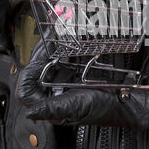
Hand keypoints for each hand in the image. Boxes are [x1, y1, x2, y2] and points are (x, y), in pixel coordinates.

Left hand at [16, 32, 148, 129]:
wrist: (122, 102)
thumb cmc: (100, 109)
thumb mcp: (74, 107)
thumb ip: (51, 109)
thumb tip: (30, 112)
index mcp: (49, 107)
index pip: (25, 91)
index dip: (27, 74)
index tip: (37, 60)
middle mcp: (52, 96)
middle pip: (35, 74)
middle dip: (38, 56)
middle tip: (44, 40)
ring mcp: (61, 85)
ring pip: (46, 65)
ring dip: (47, 50)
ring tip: (50, 36)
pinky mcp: (71, 77)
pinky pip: (59, 62)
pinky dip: (59, 51)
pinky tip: (60, 43)